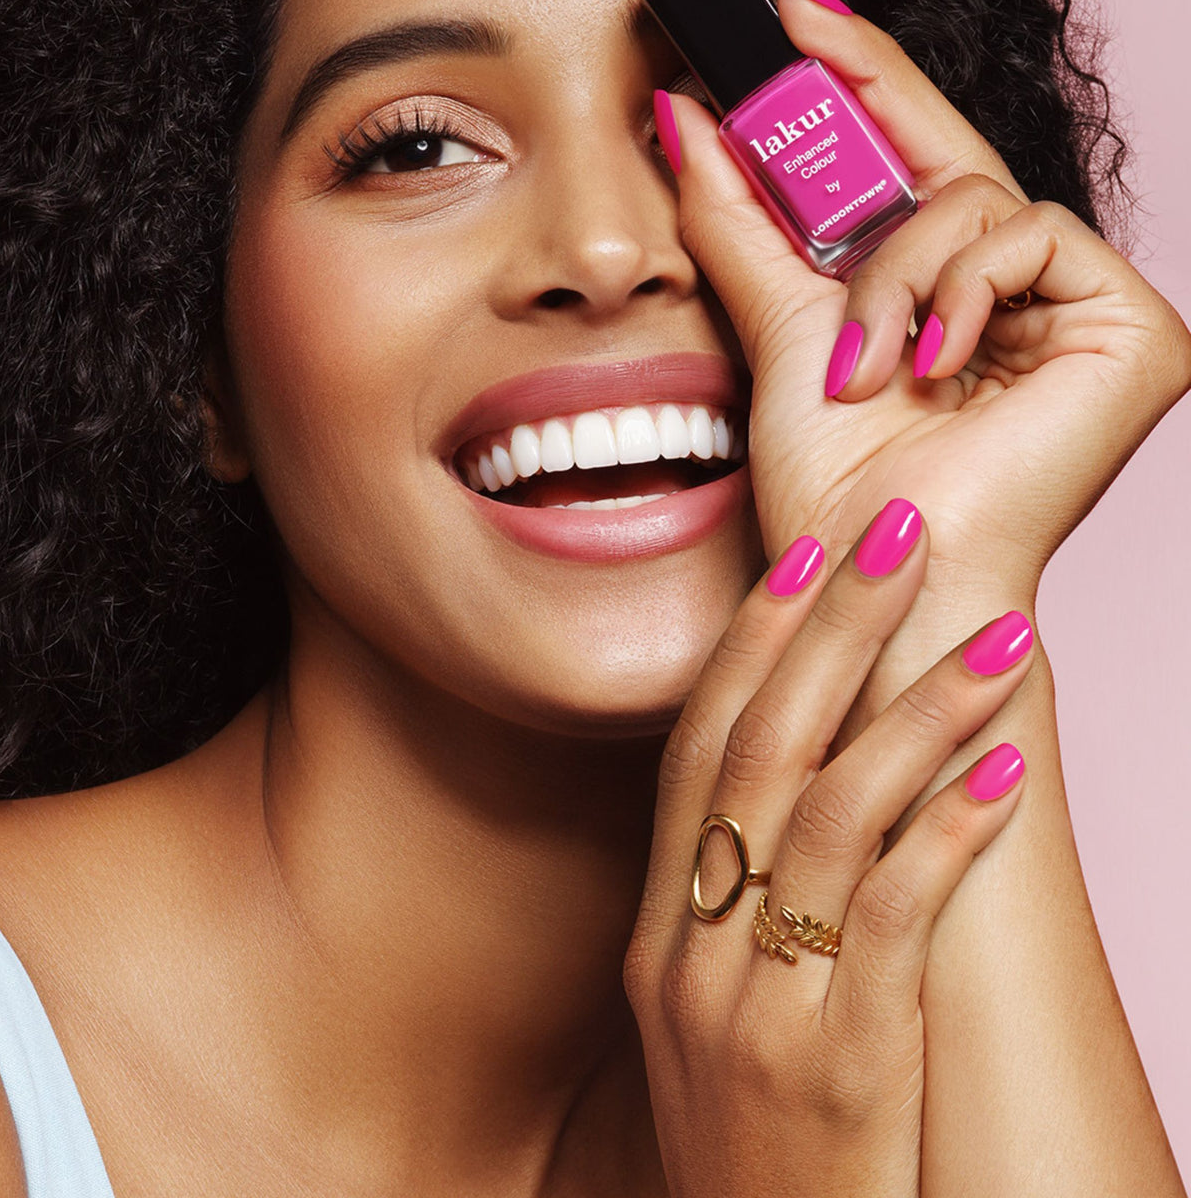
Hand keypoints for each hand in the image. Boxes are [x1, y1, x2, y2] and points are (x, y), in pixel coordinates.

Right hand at [624, 499, 1031, 1196]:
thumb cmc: (755, 1145)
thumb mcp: (712, 1018)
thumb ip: (736, 907)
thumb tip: (803, 793)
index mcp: (659, 932)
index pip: (696, 751)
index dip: (750, 647)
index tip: (803, 558)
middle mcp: (692, 951)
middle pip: (760, 752)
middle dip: (829, 630)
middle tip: (895, 532)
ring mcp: (754, 1005)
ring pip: (832, 816)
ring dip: (915, 714)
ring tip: (993, 637)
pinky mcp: (838, 1062)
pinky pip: (892, 918)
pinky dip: (949, 833)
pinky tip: (1010, 775)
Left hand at [658, 0, 1190, 598]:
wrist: (880, 572)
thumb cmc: (835, 481)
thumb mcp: (776, 326)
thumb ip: (742, 224)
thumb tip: (688, 119)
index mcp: (950, 296)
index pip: (914, 163)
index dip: (862, 79)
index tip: (791, 11)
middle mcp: (1023, 295)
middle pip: (952, 156)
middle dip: (865, 95)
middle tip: (788, 27)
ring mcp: (1083, 309)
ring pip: (978, 202)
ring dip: (893, 275)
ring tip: (858, 362)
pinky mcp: (1136, 330)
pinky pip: (1032, 238)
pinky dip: (959, 290)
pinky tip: (930, 362)